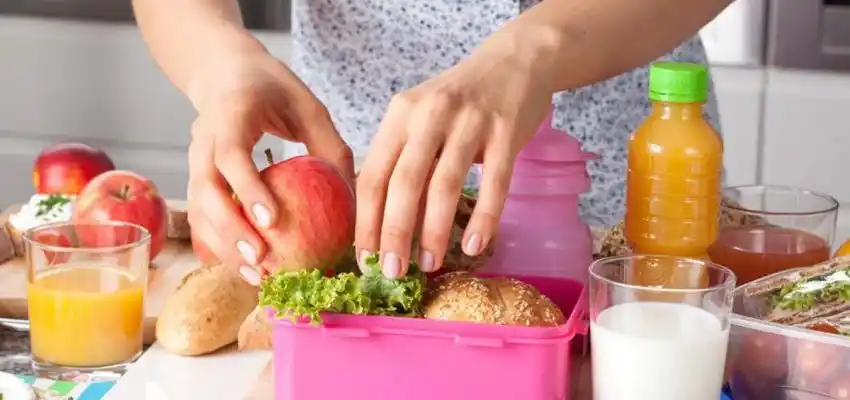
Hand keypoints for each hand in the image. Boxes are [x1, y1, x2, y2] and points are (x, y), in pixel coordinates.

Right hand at [187, 47, 353, 283]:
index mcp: (231, 113)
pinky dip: (218, 244)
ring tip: (256, 276)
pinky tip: (243, 269)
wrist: (225, 74)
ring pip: (198, 209)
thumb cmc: (273, 89)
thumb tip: (355, 198)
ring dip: (223, 246)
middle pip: (206, 190)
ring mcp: (194, 161)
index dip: (247, 190)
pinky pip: (200, 217)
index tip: (271, 222)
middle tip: (261, 261)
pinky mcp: (196, 179)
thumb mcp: (309, 107)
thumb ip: (330, 147)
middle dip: (231, 230)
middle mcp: (203, 139)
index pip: (231, 155)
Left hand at [356, 45, 554, 278]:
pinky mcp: (506, 131)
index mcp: (400, 115)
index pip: (373, 174)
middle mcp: (430, 115)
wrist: (515, 62)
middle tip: (392, 272)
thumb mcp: (420, 117)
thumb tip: (379, 223)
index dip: (366, 221)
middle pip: (404, 183)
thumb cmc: (460, 101)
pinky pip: (494, 183)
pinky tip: (474, 246)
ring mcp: (470, 122)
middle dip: (395, 234)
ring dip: (434, 232)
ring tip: (429, 264)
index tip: (365, 258)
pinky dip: (484, 219)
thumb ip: (401, 158)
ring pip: (445, 185)